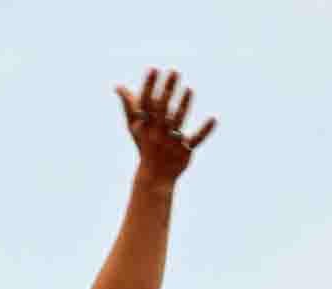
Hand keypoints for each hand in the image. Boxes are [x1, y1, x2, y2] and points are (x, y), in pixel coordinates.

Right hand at [117, 68, 215, 182]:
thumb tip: (118, 86)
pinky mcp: (185, 151)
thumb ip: (129, 106)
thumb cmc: (145, 146)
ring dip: (183, 105)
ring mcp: (171, 142)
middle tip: (174, 71)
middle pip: (162, 108)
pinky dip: (205, 131)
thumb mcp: (135, 127)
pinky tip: (213, 119)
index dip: (149, 85)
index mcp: (145, 126)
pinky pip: (196, 139)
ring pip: (177, 121)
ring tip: (189, 89)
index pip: (146, 102)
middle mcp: (157, 133)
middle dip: (167, 89)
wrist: (154, 177)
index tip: (154, 68)